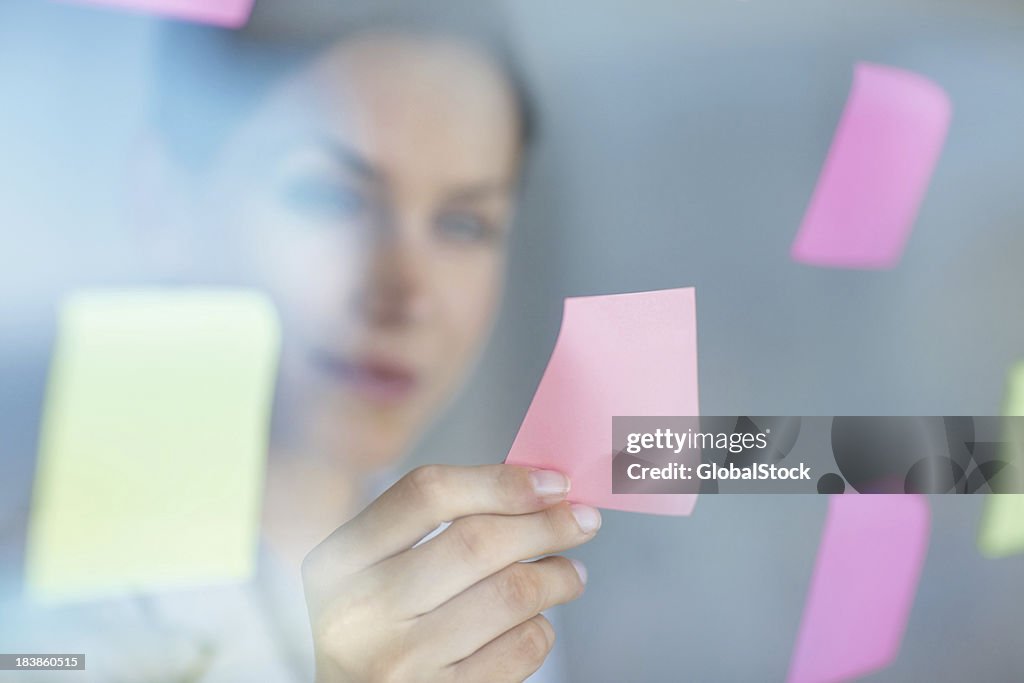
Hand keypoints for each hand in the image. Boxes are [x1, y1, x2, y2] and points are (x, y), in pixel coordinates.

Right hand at [301, 464, 600, 681]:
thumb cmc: (370, 628)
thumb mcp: (367, 572)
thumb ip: (426, 527)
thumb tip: (531, 488)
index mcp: (338, 561)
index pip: (426, 494)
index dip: (499, 481)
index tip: (550, 482)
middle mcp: (363, 611)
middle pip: (477, 541)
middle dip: (546, 524)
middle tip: (582, 520)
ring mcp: (402, 662)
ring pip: (512, 594)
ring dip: (557, 576)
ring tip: (569, 573)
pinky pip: (520, 649)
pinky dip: (541, 628)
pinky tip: (535, 621)